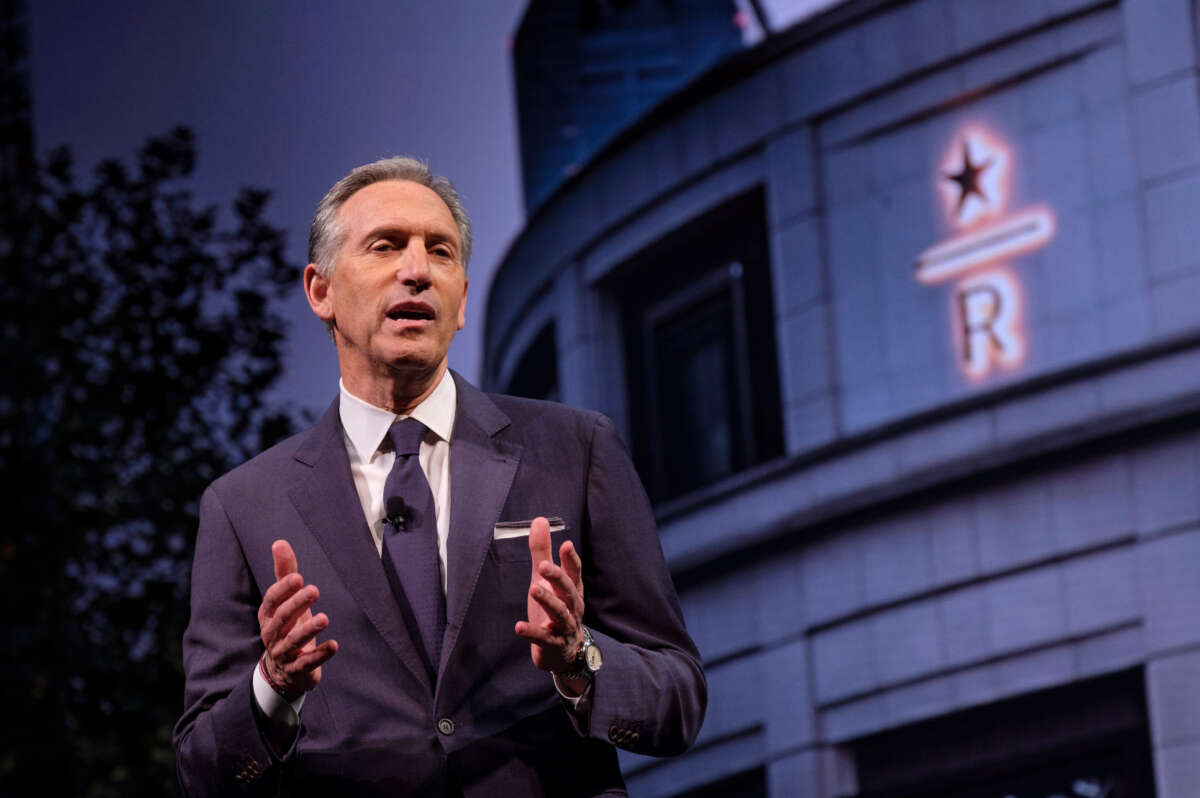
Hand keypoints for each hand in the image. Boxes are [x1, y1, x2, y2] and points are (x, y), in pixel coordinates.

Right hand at [257, 539, 337, 698]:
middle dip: (297, 604)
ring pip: (293, 642)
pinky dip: (320, 654)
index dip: (282, 590)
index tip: (297, 577)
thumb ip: (284, 574)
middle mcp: (272, 634)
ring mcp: (283, 654)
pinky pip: (307, 663)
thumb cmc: (287, 627)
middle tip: (314, 590)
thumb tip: (279, 542)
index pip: (271, 601)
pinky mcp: (297, 669)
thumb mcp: (286, 601)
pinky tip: (334, 645)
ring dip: (308, 629)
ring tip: (325, 618)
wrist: (283, 671)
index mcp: (268, 616)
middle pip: (281, 619)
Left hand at [514, 517, 586, 687]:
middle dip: (558, 578)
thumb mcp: (546, 581)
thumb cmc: (555, 610)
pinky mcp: (552, 644)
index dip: (571, 560)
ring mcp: (563, 627)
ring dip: (548, 601)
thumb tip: (540, 520)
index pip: (574, 573)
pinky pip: (543, 638)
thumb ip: (543, 552)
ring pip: (559, 613)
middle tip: (543, 566)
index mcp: (572, 590)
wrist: (564, 653)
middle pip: (568, 591)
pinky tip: (518, 626)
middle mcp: (572, 607)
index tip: (566, 545)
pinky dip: (532, 632)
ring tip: (534, 589)